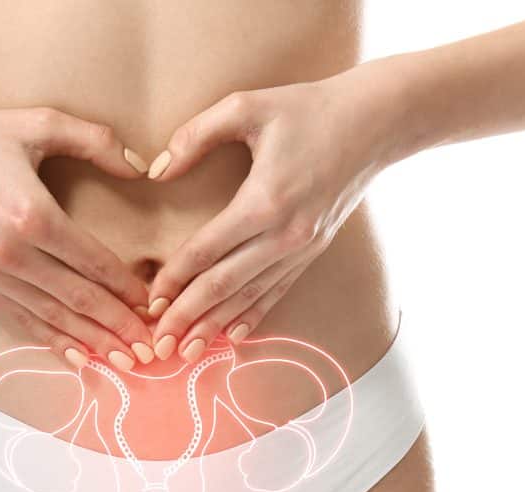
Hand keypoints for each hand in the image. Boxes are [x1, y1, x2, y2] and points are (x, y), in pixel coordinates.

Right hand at [0, 104, 155, 369]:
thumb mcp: (36, 123)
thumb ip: (94, 140)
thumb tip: (142, 166)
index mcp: (33, 215)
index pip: (94, 261)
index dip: (127, 287)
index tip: (153, 305)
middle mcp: (12, 253)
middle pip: (79, 298)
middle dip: (119, 326)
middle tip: (151, 349)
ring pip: (53, 317)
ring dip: (92, 342)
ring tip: (124, 361)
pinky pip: (22, 320)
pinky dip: (52, 341)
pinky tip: (77, 358)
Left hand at [143, 59, 409, 361]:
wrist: (376, 121)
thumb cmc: (307, 108)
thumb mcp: (246, 106)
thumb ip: (195, 135)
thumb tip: (157, 171)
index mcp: (264, 200)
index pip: (206, 250)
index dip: (174, 278)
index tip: (147, 301)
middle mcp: (285, 234)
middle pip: (224, 285)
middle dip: (187, 317)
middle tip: (156, 344)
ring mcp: (302, 247)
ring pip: (249, 296)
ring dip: (215, 326)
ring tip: (185, 351)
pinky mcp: (313, 250)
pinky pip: (277, 291)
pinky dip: (253, 315)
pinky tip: (232, 336)